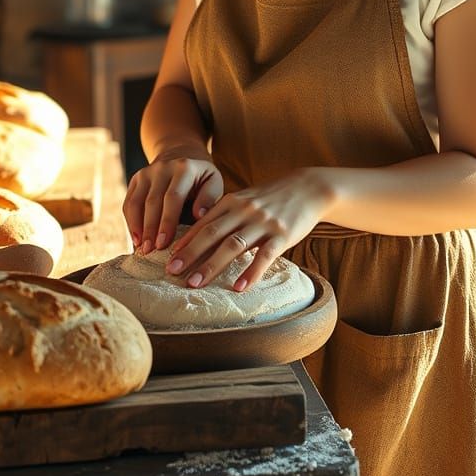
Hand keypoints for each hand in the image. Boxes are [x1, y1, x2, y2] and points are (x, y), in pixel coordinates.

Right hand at [123, 146, 223, 254]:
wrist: (182, 154)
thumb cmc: (202, 177)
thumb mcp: (213, 181)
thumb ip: (210, 198)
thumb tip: (199, 215)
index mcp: (184, 168)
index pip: (173, 196)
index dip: (167, 221)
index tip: (165, 243)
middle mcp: (162, 167)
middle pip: (152, 201)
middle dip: (151, 228)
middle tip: (151, 250)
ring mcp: (146, 172)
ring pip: (136, 202)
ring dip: (138, 227)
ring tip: (142, 248)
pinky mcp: (136, 179)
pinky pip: (129, 202)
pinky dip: (130, 222)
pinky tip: (136, 239)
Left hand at [164, 168, 333, 292]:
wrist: (308, 188)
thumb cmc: (271, 198)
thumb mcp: (244, 200)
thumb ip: (223, 215)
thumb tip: (196, 237)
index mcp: (232, 202)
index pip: (203, 223)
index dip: (184, 241)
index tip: (167, 258)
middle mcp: (244, 211)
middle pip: (212, 234)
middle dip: (190, 254)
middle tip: (171, 272)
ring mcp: (263, 223)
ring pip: (233, 245)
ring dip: (211, 266)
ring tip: (195, 284)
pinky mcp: (282, 235)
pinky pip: (264, 256)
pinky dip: (251, 272)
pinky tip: (239, 287)